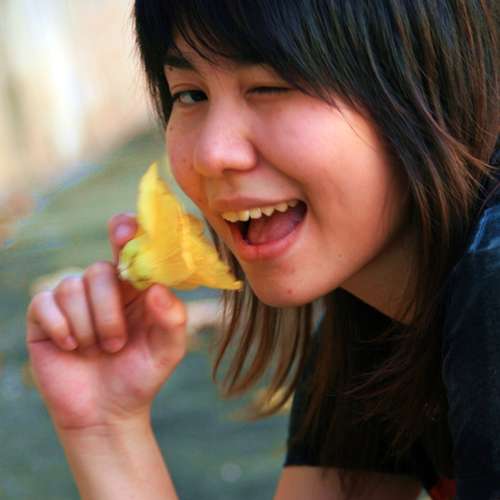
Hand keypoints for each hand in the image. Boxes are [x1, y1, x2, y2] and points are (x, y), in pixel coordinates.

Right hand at [26, 213, 187, 431]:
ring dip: (88, 325)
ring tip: (98, 351)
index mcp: (135, 288)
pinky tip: (71, 347)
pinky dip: (60, 326)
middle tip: (117, 344)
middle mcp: (104, 288)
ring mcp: (73, 302)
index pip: (129, 248)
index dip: (126, 231)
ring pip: (72, 286)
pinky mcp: (45, 318)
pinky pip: (44, 302)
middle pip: (99, 270)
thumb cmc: (141, 375)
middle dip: (108, 311)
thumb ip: (173, 318)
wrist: (107, 413)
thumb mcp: (168, 350)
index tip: (124, 229)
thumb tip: (156, 287)